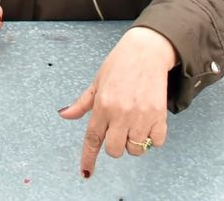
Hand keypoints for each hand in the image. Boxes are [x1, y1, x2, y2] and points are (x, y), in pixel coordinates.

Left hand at [60, 26, 176, 178]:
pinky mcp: (159, 115)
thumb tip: (65, 115)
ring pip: (135, 149)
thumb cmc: (120, 64)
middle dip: (114, 146)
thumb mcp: (97, 82)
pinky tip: (148, 124)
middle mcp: (120, 112)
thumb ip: (82, 103)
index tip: (86, 171)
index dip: (88, 158)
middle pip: (114, 149)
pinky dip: (152, 138)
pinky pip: (156, 142)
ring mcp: (140, 115)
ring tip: (134, 124)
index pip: (92, 138)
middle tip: (118, 130)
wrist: (146, 51)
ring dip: (133, 142)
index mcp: (102, 104)